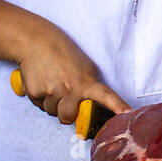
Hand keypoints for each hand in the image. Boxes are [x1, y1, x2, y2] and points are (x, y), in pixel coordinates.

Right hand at [13, 27, 128, 123]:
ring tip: (52, 83)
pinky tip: (42, 82)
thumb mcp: (85, 67)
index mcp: (87, 81)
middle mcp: (71, 88)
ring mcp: (52, 91)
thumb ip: (90, 87)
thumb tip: (92, 106)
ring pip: (52, 112)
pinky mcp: (35, 92)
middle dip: (65, 113)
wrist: (37, 42)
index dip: (116, 105)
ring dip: (52, 103)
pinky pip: (39, 105)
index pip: (105, 95)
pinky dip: (40, 98)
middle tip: (64, 98)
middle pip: (67, 118)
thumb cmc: (64, 54)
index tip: (126, 113)